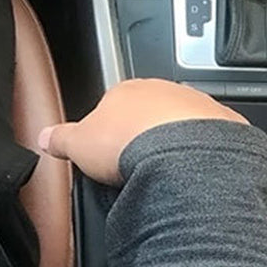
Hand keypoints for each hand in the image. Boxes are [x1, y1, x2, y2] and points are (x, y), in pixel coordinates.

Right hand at [38, 78, 247, 185]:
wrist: (179, 153)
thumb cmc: (129, 143)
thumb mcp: (79, 144)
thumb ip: (60, 138)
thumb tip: (44, 138)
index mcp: (127, 91)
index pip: (115, 106)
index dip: (113, 131)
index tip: (112, 152)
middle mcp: (164, 92)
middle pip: (152, 114)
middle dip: (147, 136)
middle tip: (140, 166)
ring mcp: (196, 106)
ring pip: (183, 124)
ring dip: (177, 144)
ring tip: (168, 173)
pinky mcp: (222, 126)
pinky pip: (211, 141)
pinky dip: (203, 155)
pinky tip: (194, 174)